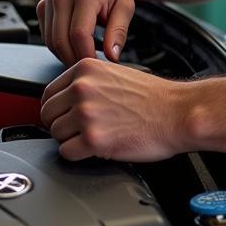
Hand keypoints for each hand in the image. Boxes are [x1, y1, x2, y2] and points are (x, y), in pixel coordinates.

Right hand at [36, 0, 134, 64]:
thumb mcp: (125, 8)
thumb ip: (118, 32)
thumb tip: (111, 57)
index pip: (79, 34)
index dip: (87, 55)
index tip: (98, 65)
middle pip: (60, 40)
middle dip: (75, 60)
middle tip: (91, 66)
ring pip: (51, 41)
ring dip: (66, 55)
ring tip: (85, 56)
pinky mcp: (42, 6)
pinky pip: (46, 36)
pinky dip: (58, 46)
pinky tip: (74, 46)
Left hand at [40, 59, 188, 161]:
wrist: (177, 112)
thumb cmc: (153, 97)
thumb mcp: (114, 74)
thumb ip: (87, 83)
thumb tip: (64, 100)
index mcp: (85, 69)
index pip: (48, 93)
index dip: (57, 109)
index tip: (65, 116)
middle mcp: (82, 88)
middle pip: (48, 114)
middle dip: (61, 125)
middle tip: (80, 130)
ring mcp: (86, 114)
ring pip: (55, 135)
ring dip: (71, 140)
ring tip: (93, 137)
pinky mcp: (94, 140)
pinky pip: (66, 153)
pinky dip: (78, 155)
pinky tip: (96, 148)